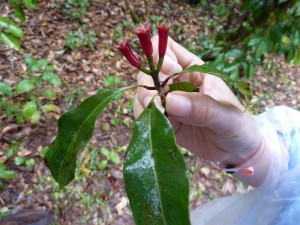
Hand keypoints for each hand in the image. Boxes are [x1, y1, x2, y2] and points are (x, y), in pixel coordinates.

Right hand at [134, 36, 268, 184]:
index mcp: (194, 70)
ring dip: (144, 102)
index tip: (168, 71)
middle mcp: (177, 83)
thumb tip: (170, 101)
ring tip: (158, 115)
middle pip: (149, 71)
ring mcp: (168, 102)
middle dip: (148, 84)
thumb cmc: (238, 126)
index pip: (168, 49)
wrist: (234, 153)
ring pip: (144, 93)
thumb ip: (202, 107)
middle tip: (154, 101)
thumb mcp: (226, 115)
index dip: (161, 55)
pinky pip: (146, 114)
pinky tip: (156, 124)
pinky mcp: (163, 120)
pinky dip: (145, 117)